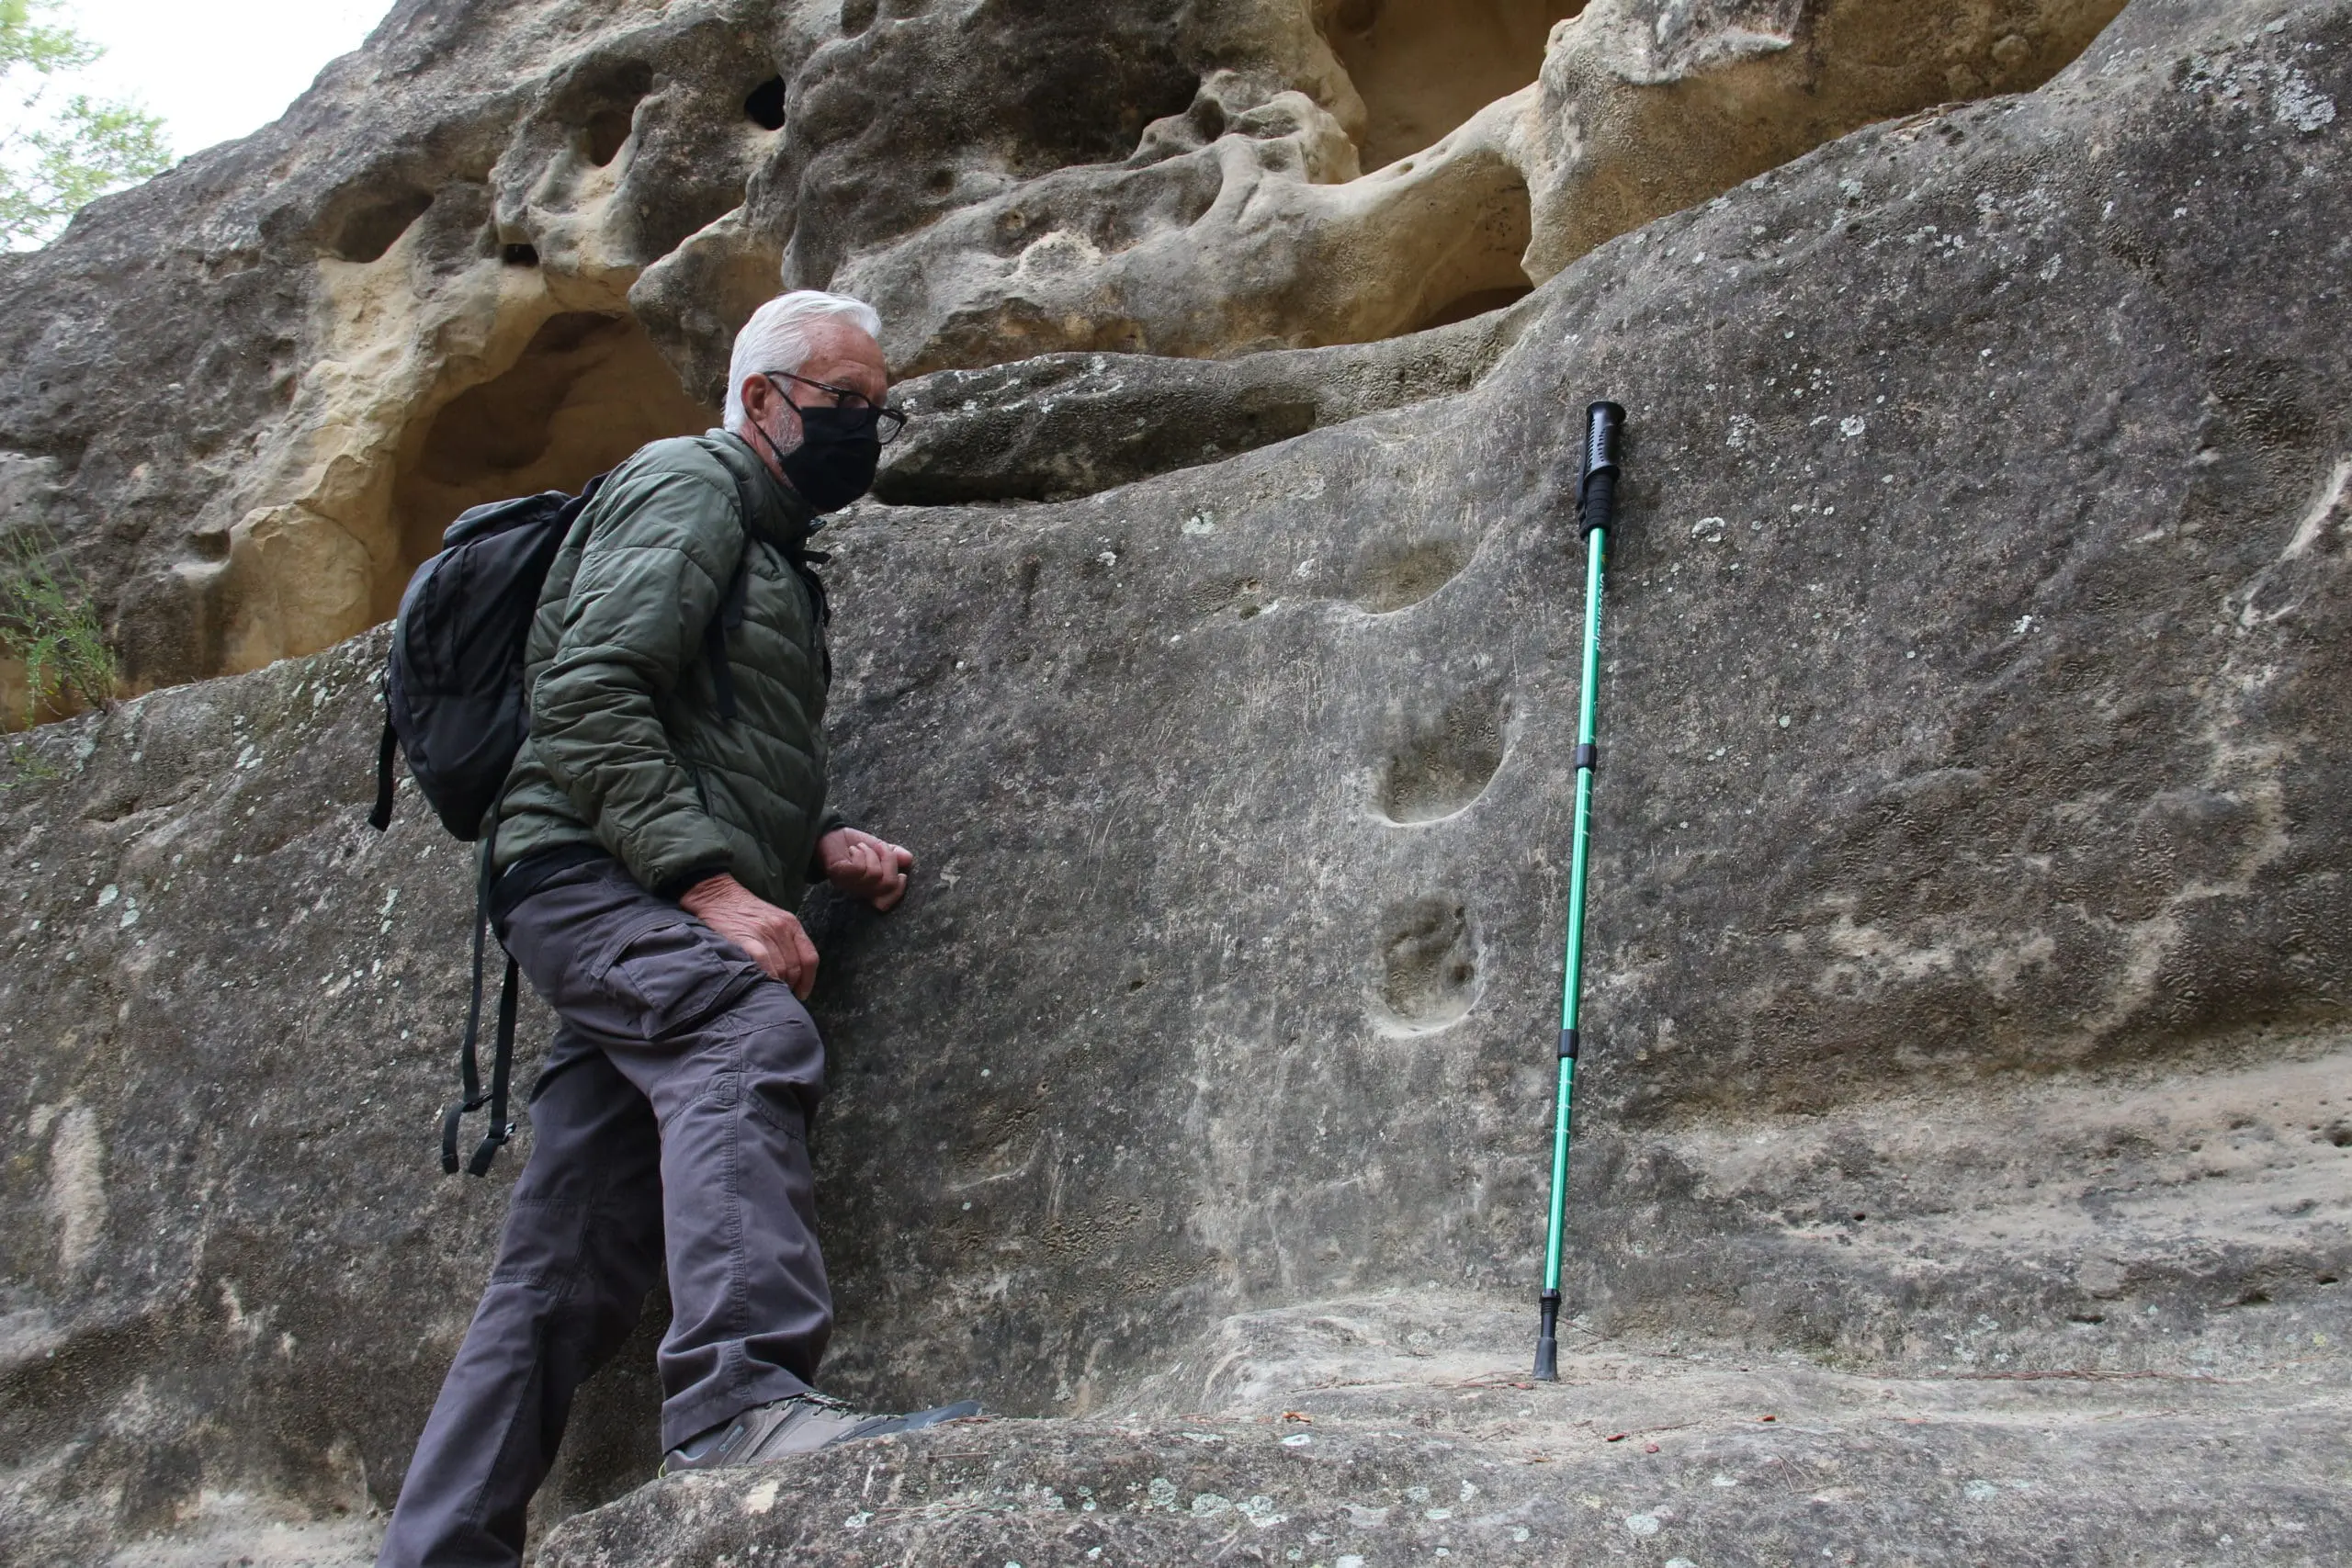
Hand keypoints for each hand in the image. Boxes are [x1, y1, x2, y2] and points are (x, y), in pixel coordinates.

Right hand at [678, 873, 817, 997]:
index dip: (808, 981)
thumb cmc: (744, 912)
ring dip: (776, 985)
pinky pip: (764, 964)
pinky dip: (765, 978)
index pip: (810, 958)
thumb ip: (785, 941)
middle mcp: (782, 928)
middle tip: (778, 993)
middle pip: (795, 967)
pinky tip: (760, 985)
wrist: (717, 895)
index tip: (801, 993)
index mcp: (791, 924)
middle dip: (789, 985)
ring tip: (767, 990)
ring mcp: (765, 933)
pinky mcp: (747, 938)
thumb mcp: (773, 920)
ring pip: (781, 969)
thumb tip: (793, 973)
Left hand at [818, 827, 913, 910]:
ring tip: (861, 847)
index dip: (899, 890)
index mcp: (869, 888)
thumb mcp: (877, 848)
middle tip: (881, 846)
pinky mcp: (839, 875)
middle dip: (890, 862)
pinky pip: (860, 869)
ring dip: (872, 854)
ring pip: (875, 875)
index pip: (886, 902)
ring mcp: (848, 884)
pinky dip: (861, 854)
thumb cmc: (852, 844)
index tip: (903, 874)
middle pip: (887, 885)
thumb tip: (909, 859)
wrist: (827, 834)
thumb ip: (893, 855)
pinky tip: (854, 849)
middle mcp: (859, 891)